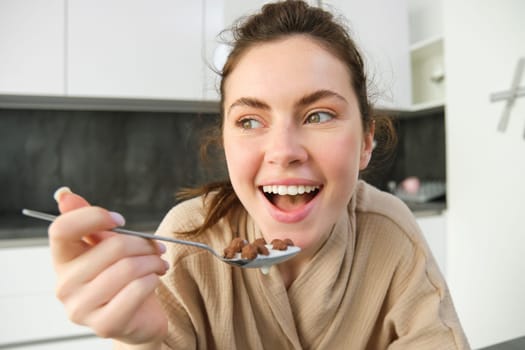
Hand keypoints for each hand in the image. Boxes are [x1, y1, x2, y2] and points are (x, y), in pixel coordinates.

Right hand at [49, 187, 168, 343]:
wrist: (137, 318)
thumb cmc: (123, 278)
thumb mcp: (107, 247)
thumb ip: (88, 222)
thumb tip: (65, 194)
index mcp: (62, 260)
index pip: (62, 229)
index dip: (94, 217)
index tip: (121, 220)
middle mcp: (64, 285)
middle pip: (110, 247)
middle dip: (143, 243)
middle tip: (157, 246)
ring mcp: (81, 308)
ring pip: (127, 268)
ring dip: (152, 261)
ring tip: (159, 263)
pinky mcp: (105, 324)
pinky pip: (137, 289)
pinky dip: (153, 279)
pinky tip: (155, 279)